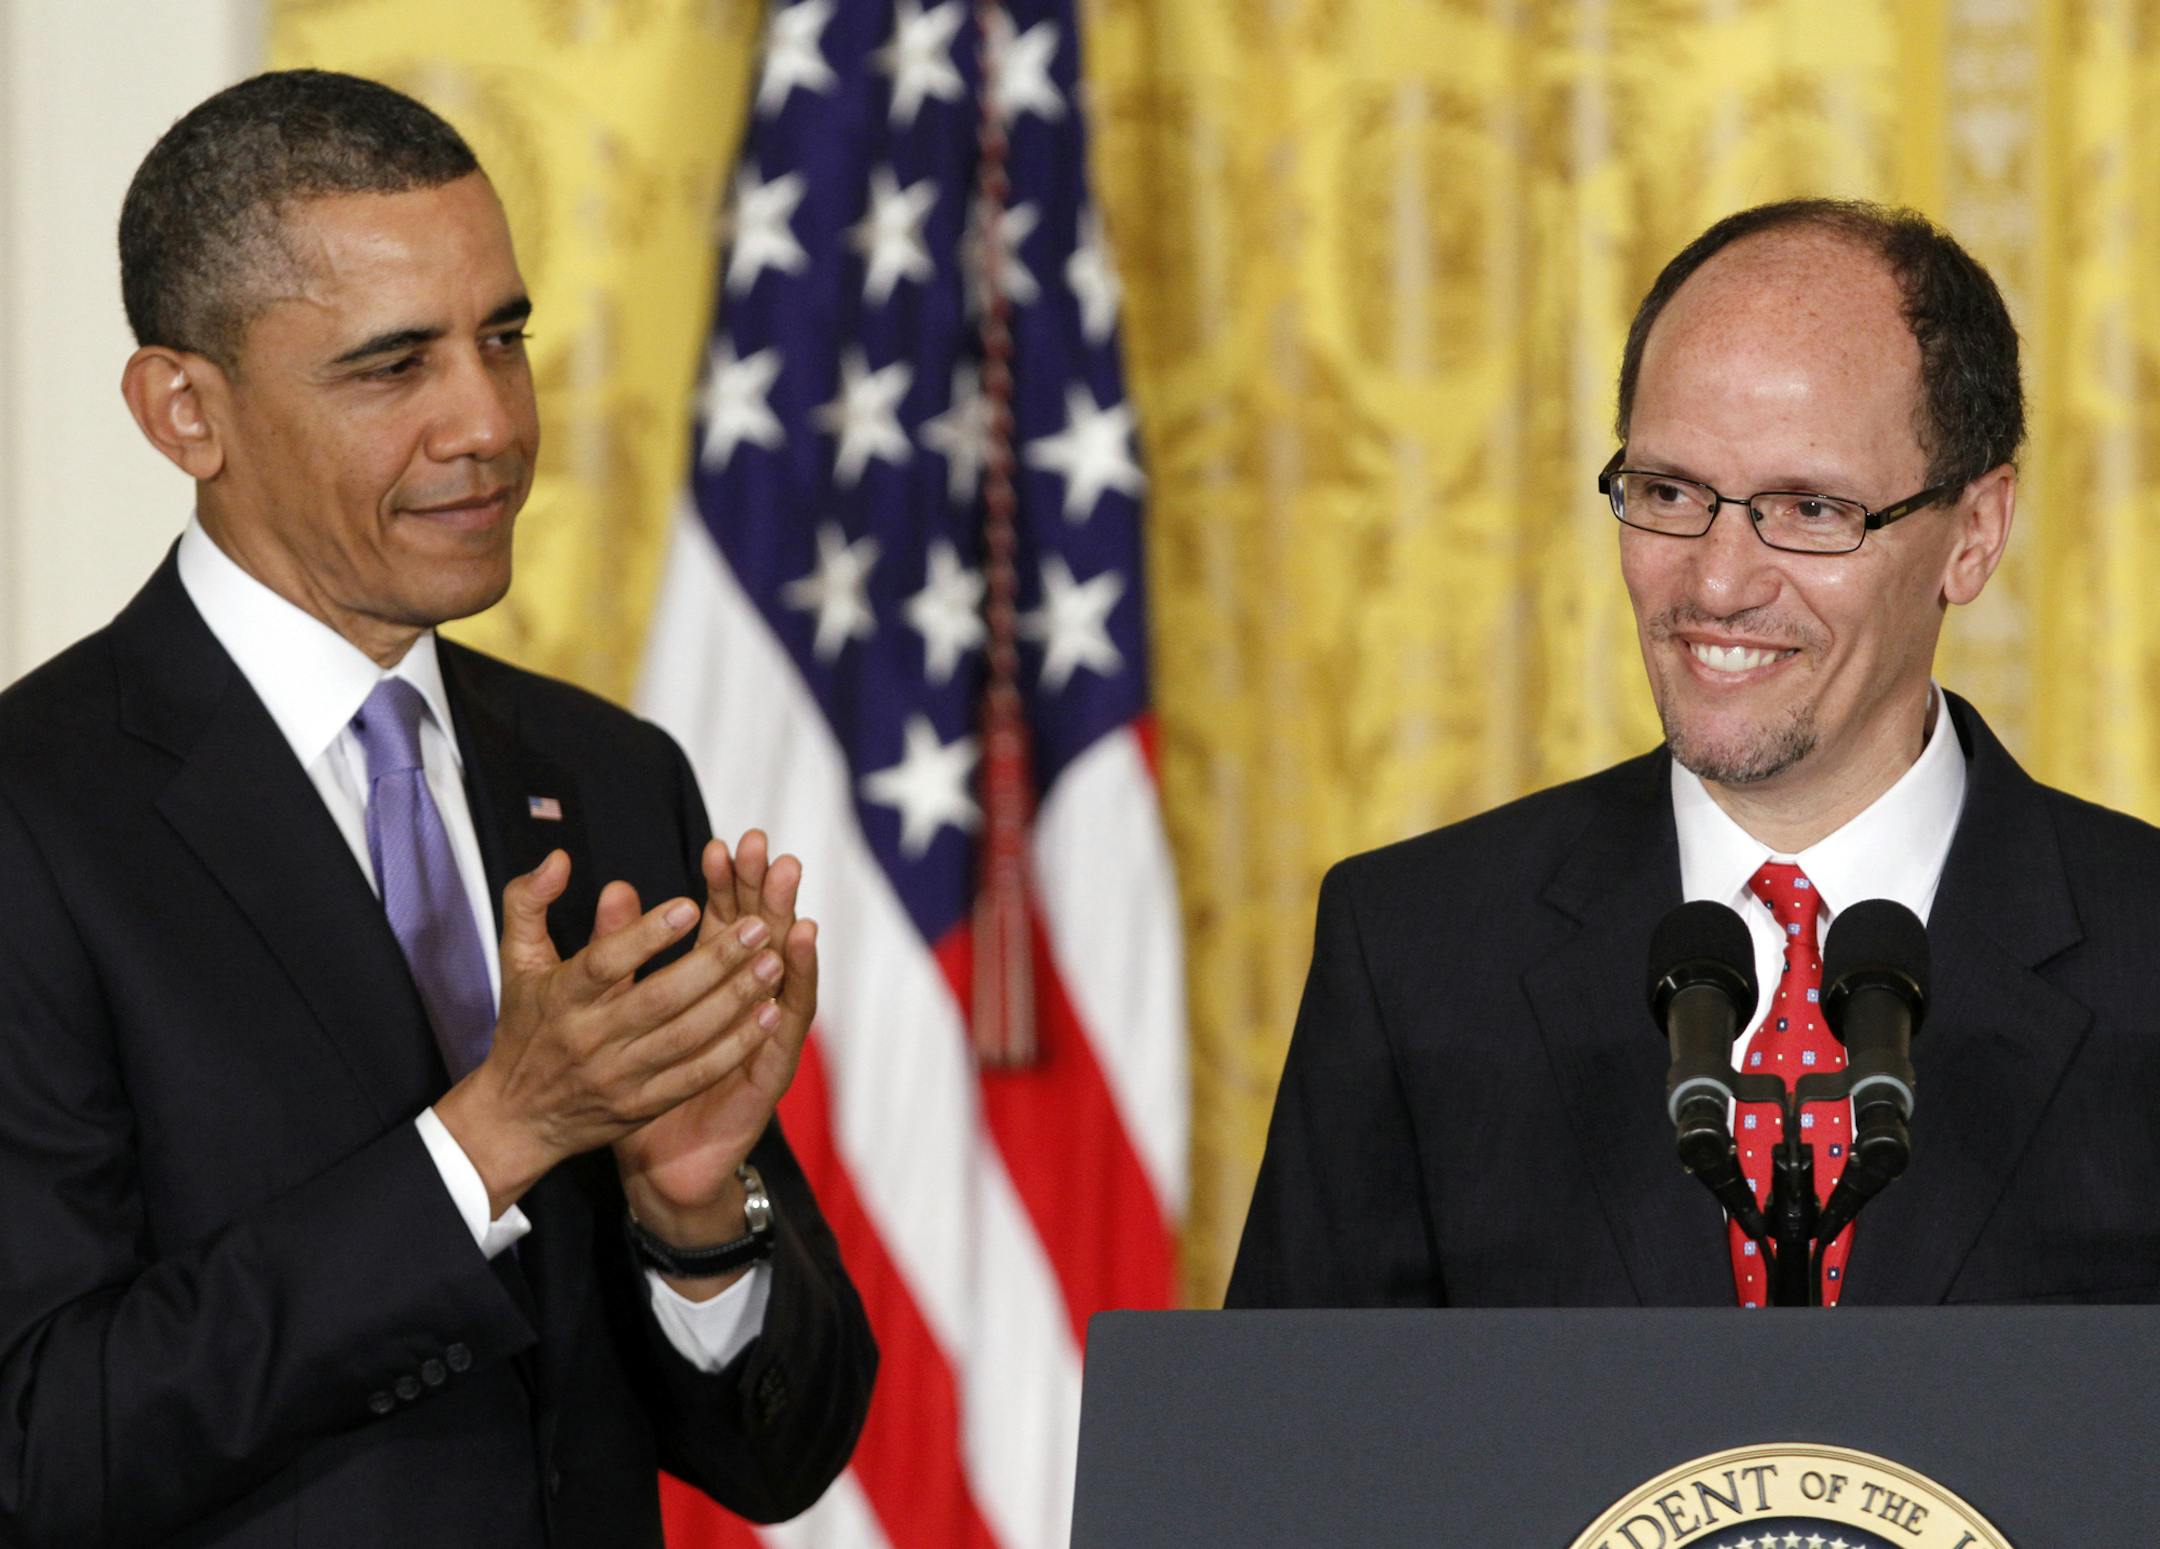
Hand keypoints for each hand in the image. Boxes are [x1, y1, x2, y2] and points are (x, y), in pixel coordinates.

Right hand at [434, 849, 786, 1216]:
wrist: (518, 1118)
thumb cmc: (526, 1024)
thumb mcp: (518, 960)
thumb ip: (529, 902)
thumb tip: (560, 858)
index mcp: (561, 997)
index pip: (604, 963)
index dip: (646, 935)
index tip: (691, 904)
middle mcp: (590, 1038)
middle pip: (658, 1000)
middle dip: (713, 962)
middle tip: (757, 926)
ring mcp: (619, 1077)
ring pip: (686, 1038)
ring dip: (734, 1001)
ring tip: (772, 963)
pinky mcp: (644, 1106)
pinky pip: (697, 1076)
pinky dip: (736, 1047)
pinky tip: (770, 1016)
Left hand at [612, 832, 818, 1264]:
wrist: (658, 1163)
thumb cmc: (636, 1083)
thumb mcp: (618, 1008)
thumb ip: (617, 946)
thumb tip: (615, 887)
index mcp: (709, 981)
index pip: (724, 918)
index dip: (725, 883)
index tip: (722, 845)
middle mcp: (744, 1001)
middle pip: (761, 934)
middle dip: (763, 894)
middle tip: (766, 853)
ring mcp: (763, 1036)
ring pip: (783, 975)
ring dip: (788, 938)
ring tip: (790, 901)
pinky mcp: (768, 1074)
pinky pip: (785, 1032)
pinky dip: (794, 996)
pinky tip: (793, 968)